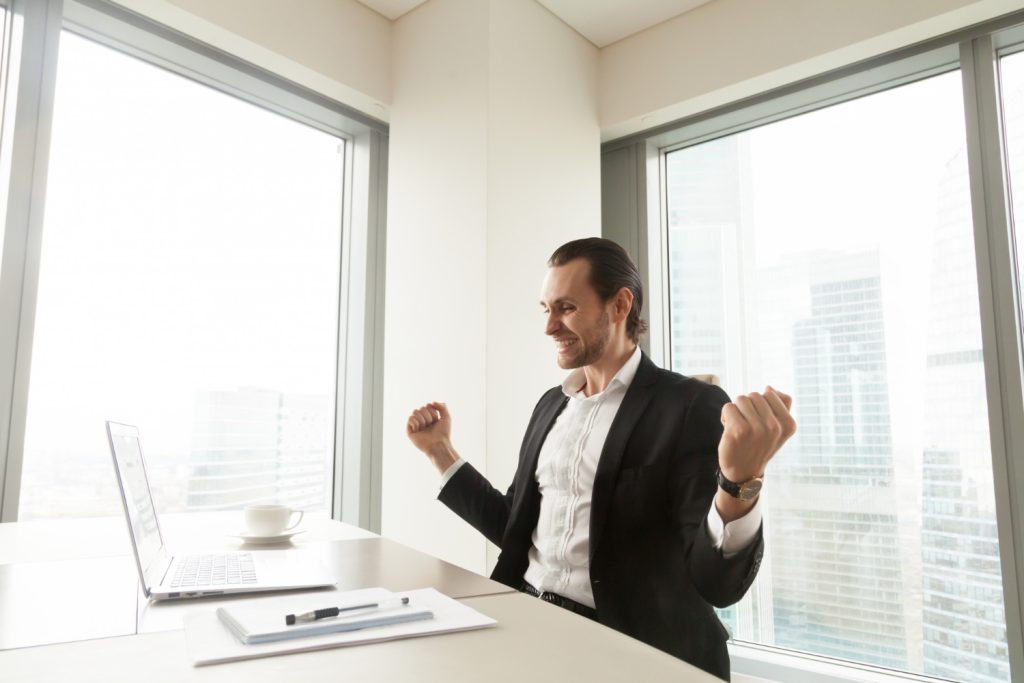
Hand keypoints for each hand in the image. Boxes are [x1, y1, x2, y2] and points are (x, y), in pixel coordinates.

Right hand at [406, 401, 458, 474]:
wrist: (439, 444)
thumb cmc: (443, 433)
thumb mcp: (447, 417)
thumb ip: (442, 406)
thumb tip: (431, 402)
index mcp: (430, 418)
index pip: (427, 406)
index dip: (433, 412)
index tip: (436, 420)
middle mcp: (422, 422)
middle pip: (421, 408)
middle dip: (428, 415)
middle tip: (430, 425)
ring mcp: (415, 426)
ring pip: (415, 411)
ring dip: (422, 419)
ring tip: (425, 427)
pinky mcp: (410, 431)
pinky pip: (410, 418)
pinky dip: (416, 423)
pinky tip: (419, 430)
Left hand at [715, 386, 794, 519]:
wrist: (744, 471)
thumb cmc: (759, 445)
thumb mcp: (778, 429)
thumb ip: (781, 406)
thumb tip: (770, 388)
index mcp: (788, 424)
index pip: (770, 394)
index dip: (760, 404)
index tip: (760, 420)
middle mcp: (775, 427)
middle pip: (755, 395)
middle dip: (747, 407)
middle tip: (747, 425)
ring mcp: (757, 429)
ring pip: (741, 399)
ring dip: (736, 411)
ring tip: (739, 427)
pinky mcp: (739, 430)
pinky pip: (728, 407)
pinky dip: (725, 416)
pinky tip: (729, 430)